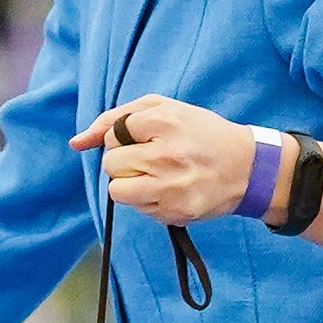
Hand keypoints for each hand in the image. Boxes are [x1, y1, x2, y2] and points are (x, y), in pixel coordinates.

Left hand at [70, 93, 258, 226]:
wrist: (247, 167)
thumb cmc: (200, 134)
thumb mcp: (164, 109)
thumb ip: (115, 118)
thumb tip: (76, 143)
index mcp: (165, 122)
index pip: (113, 134)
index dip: (125, 138)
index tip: (147, 139)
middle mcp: (167, 155)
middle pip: (111, 164)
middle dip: (124, 162)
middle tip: (152, 159)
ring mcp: (171, 187)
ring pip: (117, 190)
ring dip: (130, 184)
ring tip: (155, 177)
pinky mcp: (175, 212)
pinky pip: (139, 210)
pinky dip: (149, 201)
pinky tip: (171, 190)